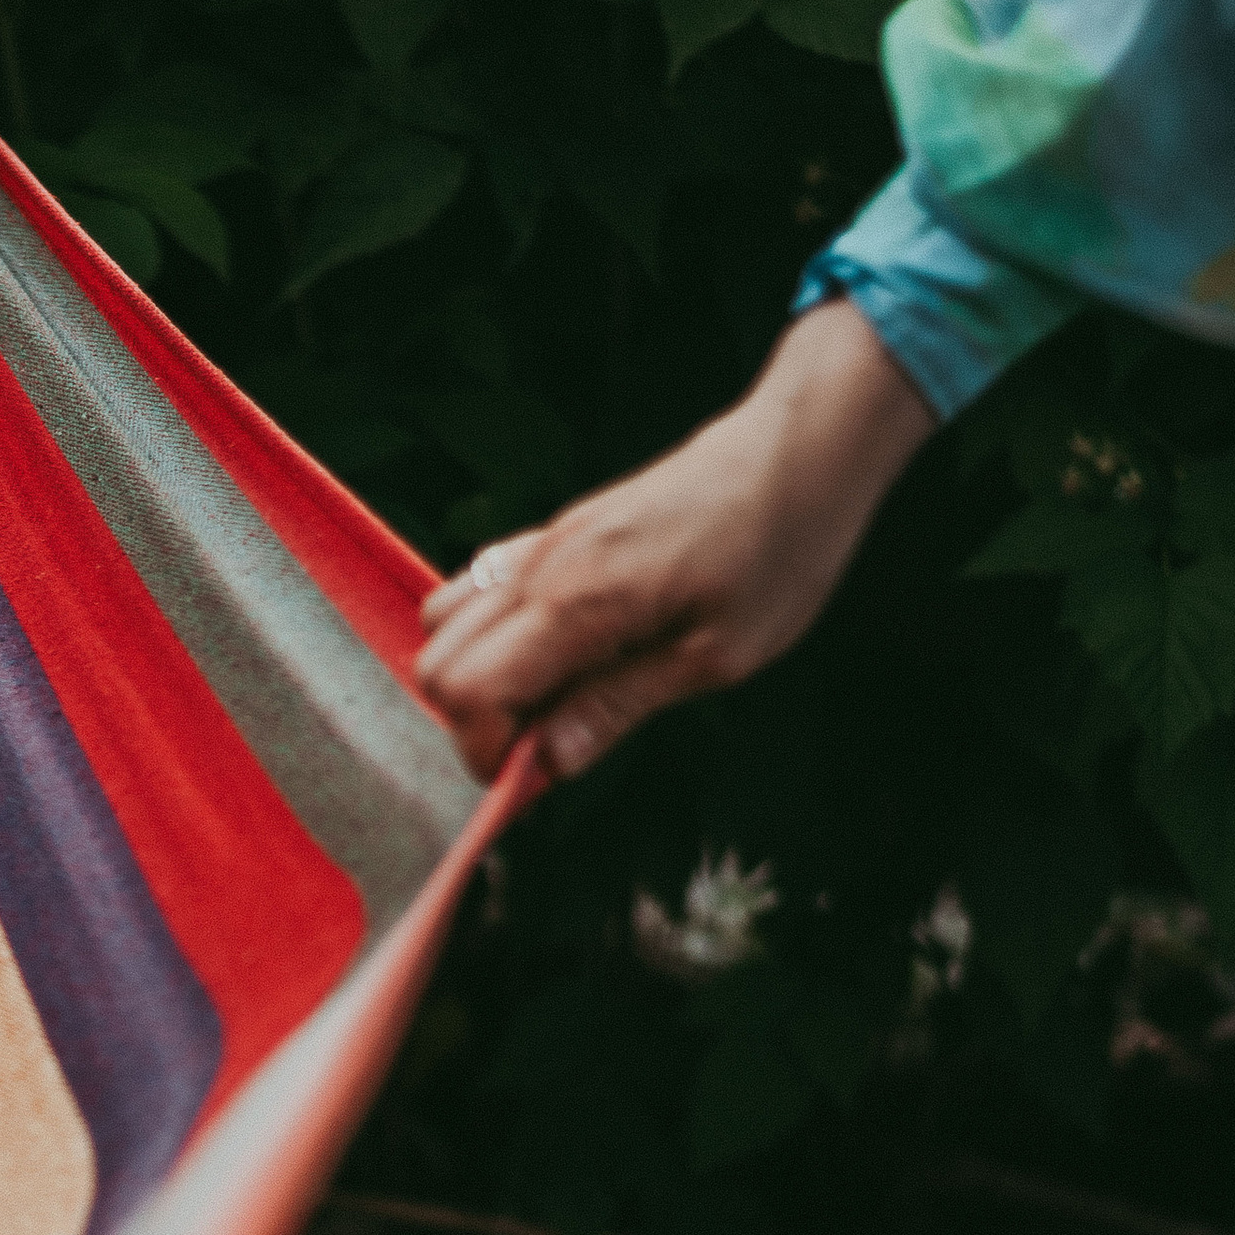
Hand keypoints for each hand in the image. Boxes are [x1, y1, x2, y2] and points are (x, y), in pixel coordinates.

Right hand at [413, 301, 936, 783]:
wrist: (796, 452)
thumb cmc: (777, 549)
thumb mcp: (718, 655)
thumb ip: (619, 706)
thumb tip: (547, 763)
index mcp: (581, 602)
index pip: (470, 693)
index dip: (489, 754)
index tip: (534, 782)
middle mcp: (543, 568)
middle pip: (437, 661)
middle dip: (473, 723)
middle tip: (544, 747)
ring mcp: (542, 544)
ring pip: (444, 620)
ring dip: (476, 676)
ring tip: (549, 702)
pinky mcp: (555, 533)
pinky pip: (480, 587)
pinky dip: (490, 635)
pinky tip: (555, 654)